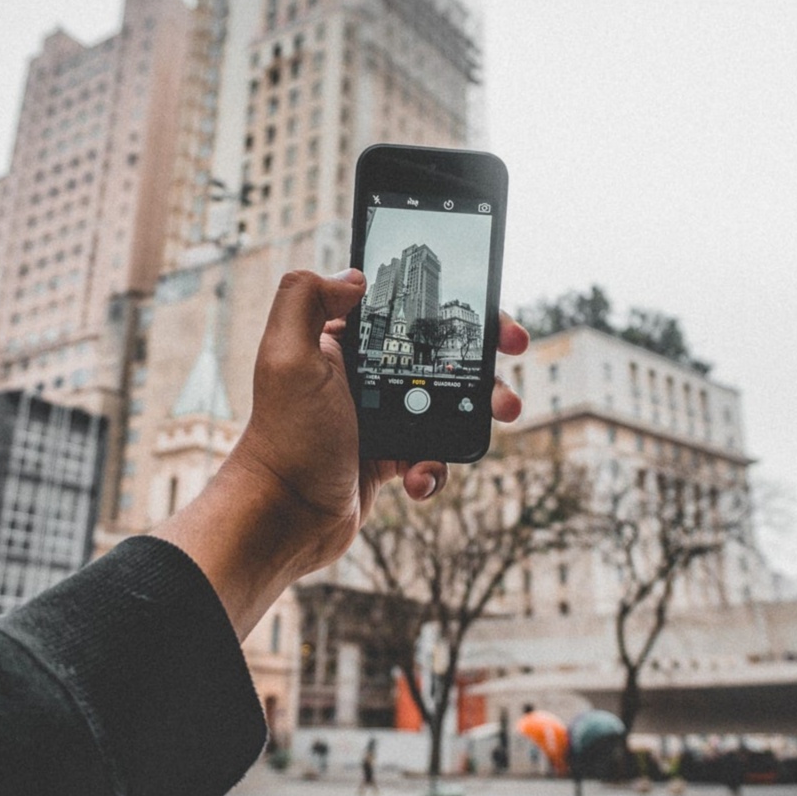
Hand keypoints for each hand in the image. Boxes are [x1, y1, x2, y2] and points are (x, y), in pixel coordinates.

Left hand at [154, 269, 527, 636]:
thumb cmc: (286, 440)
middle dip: (482, 359)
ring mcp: (378, 416)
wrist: (284, 518)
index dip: (452, 309)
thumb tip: (354, 277)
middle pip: (439, 354)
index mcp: (342, 344)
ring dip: (477, 411)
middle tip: (512, 362)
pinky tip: (418, 477)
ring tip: (499, 416)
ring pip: (446, 403)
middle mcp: (362, 375)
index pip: (407, 312)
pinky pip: (431, 452)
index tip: (490, 316)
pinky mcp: (388, 456)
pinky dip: (435, 466)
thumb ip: (306, 300)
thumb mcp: (286, 357)